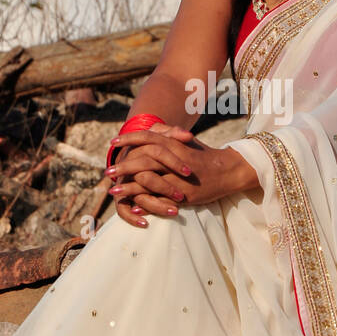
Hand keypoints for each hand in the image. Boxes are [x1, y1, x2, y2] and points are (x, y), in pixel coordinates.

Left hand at [105, 129, 258, 226]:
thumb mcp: (185, 141)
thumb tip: (146, 130)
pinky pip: (161, 198)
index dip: (129, 139)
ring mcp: (179, 178)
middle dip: (123, 166)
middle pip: (143, 159)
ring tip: (114, 191)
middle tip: (108, 172)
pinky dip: (145, 202)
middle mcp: (175, 159)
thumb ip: (167, 134)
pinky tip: (132, 205)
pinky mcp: (184, 194)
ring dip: (129, 186)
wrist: (228, 171)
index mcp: (175, 143)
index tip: (113, 143)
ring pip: (149, 180)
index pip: (147, 137)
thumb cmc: (203, 155)